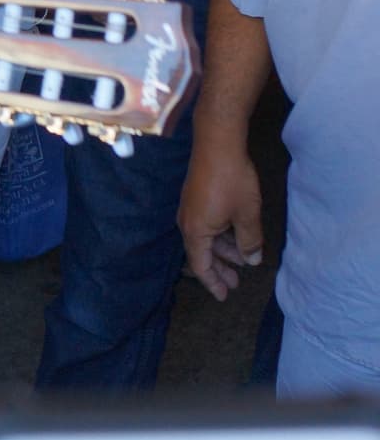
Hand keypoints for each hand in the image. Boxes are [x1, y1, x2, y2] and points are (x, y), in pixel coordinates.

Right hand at [179, 130, 263, 300]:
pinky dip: (221, 235)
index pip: (201, 266)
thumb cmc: (232, 180)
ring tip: (243, 259)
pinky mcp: (196, 197)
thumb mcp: (247, 214)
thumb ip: (250, 240)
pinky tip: (236, 234)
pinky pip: (206, 225)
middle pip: (202, 254)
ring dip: (223, 251)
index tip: (224, 296)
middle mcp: (187, 223)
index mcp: (196, 232)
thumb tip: (252, 260)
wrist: (218, 142)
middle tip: (236, 283)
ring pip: (206, 238)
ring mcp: (190, 209)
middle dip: (220, 269)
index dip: (213, 283)